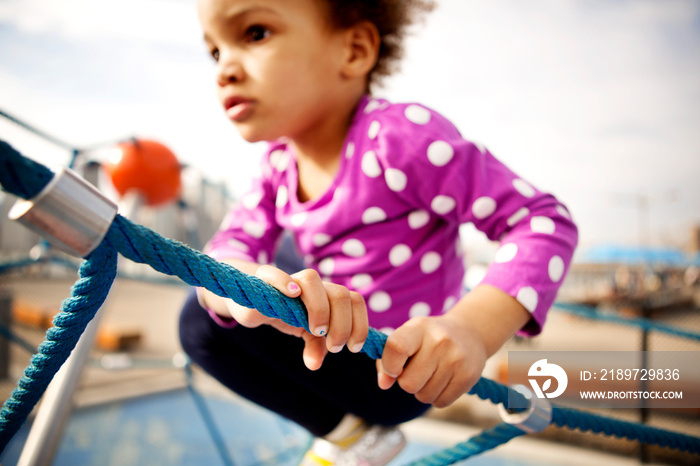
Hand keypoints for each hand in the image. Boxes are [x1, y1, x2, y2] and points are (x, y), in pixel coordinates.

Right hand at [229, 265, 368, 370]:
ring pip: (312, 279)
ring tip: (316, 330)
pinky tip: (293, 294)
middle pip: (340, 293)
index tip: (353, 347)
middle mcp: (313, 286)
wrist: (255, 301)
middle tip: (334, 345)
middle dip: (342, 324)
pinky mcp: (264, 281)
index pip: (355, 301)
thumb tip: (314, 364)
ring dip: (319, 308)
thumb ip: (315, 347)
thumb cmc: (286, 314)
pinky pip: (274, 274)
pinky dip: (284, 282)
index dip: (360, 324)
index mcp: (328, 296)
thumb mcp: (305, 333)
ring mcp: (290, 280)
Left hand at [376, 314, 486, 407]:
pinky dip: (438, 397)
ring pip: (424, 396)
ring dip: (423, 390)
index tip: (394, 369)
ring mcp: (456, 358)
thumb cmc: (428, 338)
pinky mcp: (468, 376)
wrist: (469, 333)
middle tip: (417, 370)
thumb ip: (388, 359)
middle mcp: (439, 341)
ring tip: (432, 374)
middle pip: (408, 383)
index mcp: (418, 327)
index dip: (389, 365)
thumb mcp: (407, 337)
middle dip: (407, 382)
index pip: (396, 347)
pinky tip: (444, 380)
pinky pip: (440, 402)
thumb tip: (384, 384)